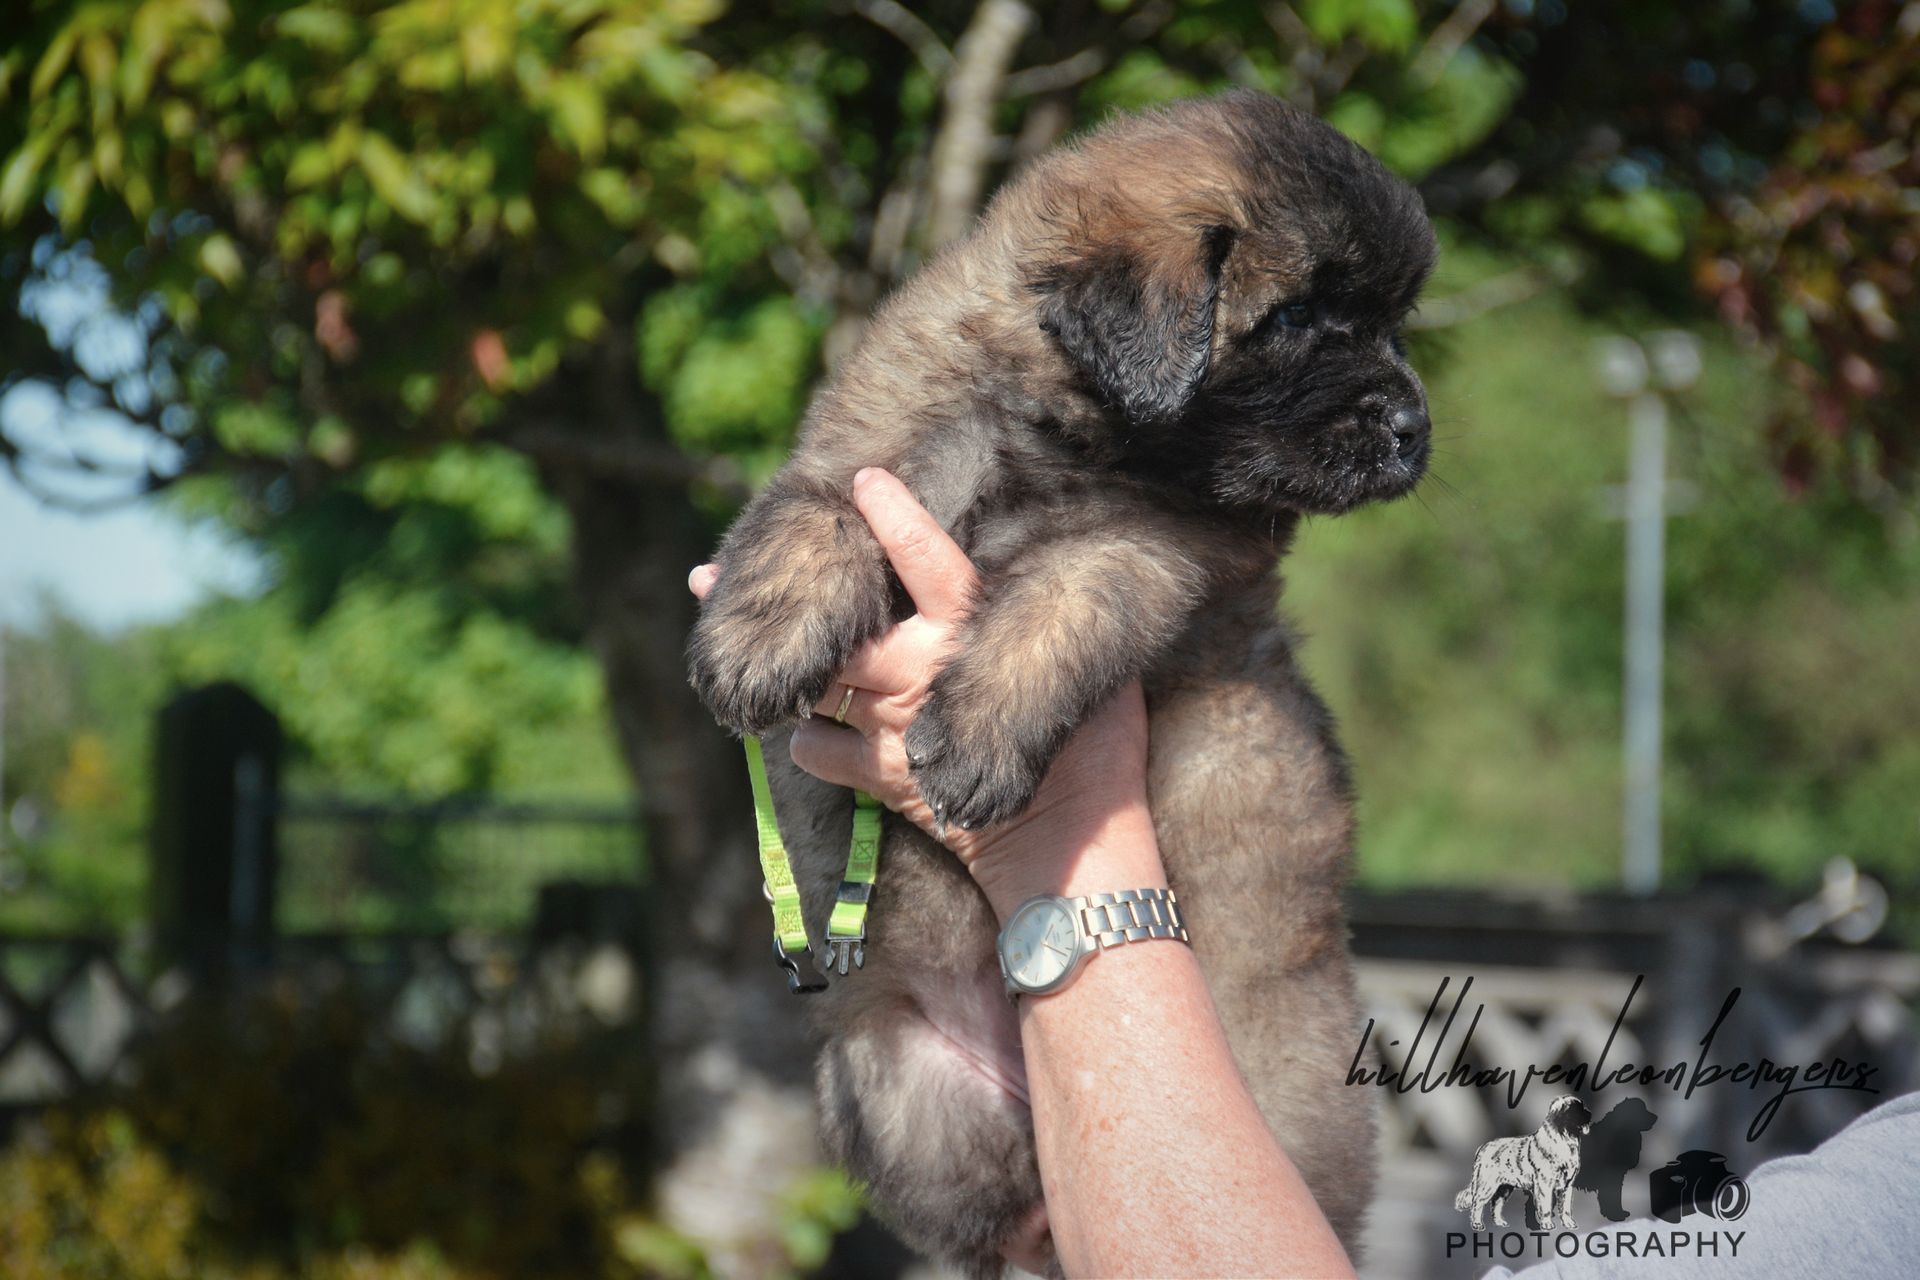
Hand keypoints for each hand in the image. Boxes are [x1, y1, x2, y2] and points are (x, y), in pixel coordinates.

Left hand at [690, 467, 1158, 917]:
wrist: (1065, 842)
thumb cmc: (1091, 749)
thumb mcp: (1078, 665)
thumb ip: (1042, 618)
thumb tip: (1058, 564)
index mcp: (973, 630)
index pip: (927, 559)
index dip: (895, 517)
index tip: (861, 479)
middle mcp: (922, 668)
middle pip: (833, 627)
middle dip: (767, 604)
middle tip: (703, 579)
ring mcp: (894, 723)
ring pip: (813, 685)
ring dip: (766, 673)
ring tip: (720, 652)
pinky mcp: (880, 775)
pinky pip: (817, 750)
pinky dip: (807, 741)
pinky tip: (807, 732)